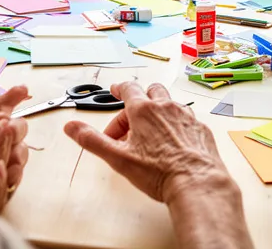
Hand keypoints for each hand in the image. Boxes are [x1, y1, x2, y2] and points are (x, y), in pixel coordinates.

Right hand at [64, 82, 232, 203]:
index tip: (116, 90)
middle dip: (139, 101)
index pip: (129, 89)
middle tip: (130, 122)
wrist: (196, 183)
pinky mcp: (200, 129)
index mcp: (144, 111)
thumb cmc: (159, 172)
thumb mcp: (118, 158)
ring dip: (158, 113)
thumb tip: (71, 127)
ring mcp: (186, 117)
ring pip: (170, 104)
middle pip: (151, 91)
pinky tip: (172, 144)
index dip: (120, 89)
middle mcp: (166, 108)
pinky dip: (176, 126)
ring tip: (150, 135)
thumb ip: (93, 140)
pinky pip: (186, 120)